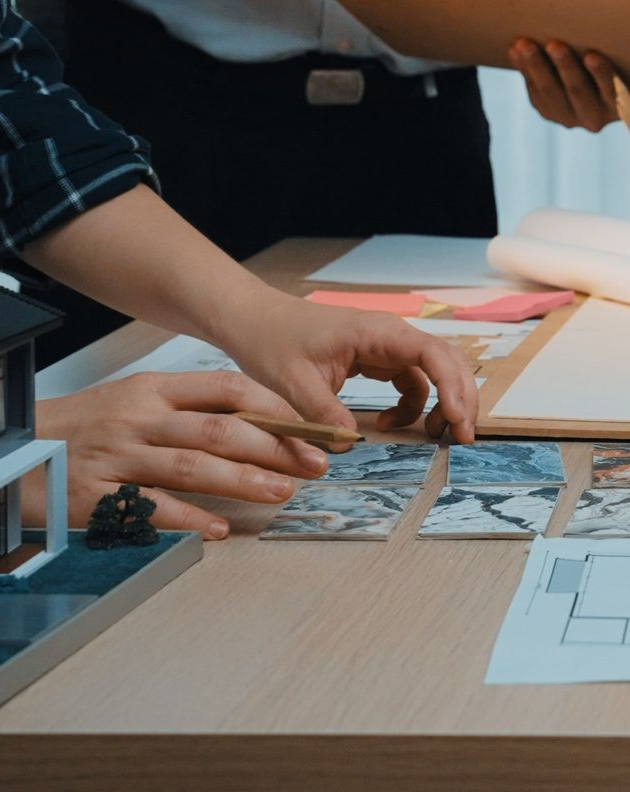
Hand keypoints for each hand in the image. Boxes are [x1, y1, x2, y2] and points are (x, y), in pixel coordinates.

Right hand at [28, 372, 329, 537]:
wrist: (14, 449)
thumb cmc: (88, 426)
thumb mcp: (138, 401)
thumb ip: (193, 410)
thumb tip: (264, 425)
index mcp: (155, 388)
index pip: (229, 389)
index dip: (276, 408)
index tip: (313, 429)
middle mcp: (139, 417)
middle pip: (219, 429)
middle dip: (274, 447)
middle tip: (313, 464)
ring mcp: (117, 455)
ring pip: (191, 466)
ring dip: (243, 480)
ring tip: (281, 492)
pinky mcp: (94, 494)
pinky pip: (149, 507)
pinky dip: (187, 519)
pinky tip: (218, 529)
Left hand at [214, 292, 478, 442]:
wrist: (256, 321)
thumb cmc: (273, 340)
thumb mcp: (293, 382)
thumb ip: (323, 413)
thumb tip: (349, 444)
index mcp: (377, 333)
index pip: (433, 354)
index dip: (453, 388)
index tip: (457, 421)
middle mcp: (391, 336)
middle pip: (447, 362)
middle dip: (461, 399)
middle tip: (463, 437)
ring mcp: (388, 347)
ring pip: (435, 373)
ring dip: (443, 403)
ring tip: (437, 435)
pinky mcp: (380, 359)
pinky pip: (413, 382)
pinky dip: (413, 406)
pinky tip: (390, 425)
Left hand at [509, 38, 620, 130]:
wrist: (593, 78)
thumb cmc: (611, 59)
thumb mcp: (617, 60)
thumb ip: (609, 48)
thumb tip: (589, 17)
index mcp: (619, 106)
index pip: (613, 91)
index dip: (602, 74)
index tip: (591, 56)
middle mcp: (595, 118)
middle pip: (578, 91)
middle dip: (565, 67)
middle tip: (554, 44)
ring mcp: (569, 118)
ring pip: (550, 93)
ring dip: (536, 66)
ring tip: (524, 44)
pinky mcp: (548, 112)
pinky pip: (534, 91)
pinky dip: (525, 69)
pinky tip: (516, 51)